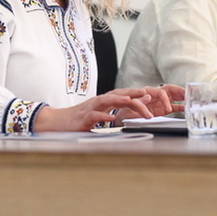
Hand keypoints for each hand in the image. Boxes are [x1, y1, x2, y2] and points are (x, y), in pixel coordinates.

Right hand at [33, 86, 182, 131]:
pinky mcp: (84, 117)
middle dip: (136, 96)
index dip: (141, 95)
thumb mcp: (103, 114)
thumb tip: (138, 107)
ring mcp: (92, 107)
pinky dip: (102, 116)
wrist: (59, 122)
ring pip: (109, 101)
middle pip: (121, 95)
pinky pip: (94, 115)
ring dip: (121, 101)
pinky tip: (109, 118)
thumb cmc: (82, 118)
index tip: (156, 97)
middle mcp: (101, 100)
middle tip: (151, 98)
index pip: (127, 95)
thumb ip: (118, 110)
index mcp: (107, 100)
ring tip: (133, 102)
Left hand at [114, 84, 184, 124]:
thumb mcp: (130, 107)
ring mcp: (159, 102)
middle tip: (188, 94)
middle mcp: (155, 95)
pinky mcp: (162, 109)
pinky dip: (180, 107)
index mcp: (147, 92)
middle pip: (170, 89)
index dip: (165, 100)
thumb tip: (148, 97)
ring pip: (173, 96)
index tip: (168, 108)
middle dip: (179, 91)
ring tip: (191, 99)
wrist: (122, 118)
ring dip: (182, 97)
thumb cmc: (125, 111)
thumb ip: (139, 102)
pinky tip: (187, 108)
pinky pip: (174, 106)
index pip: (160, 92)